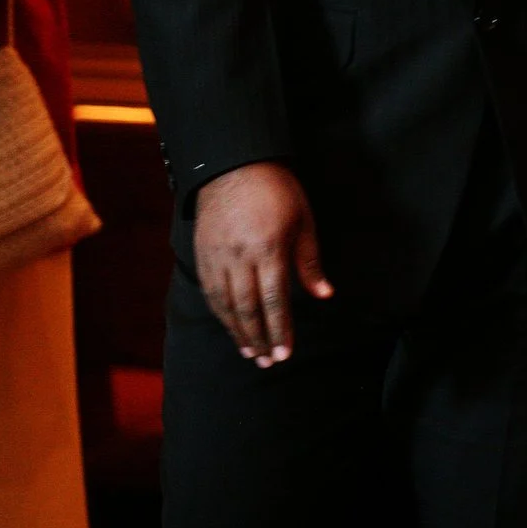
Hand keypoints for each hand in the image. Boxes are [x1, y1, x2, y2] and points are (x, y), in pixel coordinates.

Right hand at [194, 161, 333, 367]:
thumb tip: (324, 295)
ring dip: (239, 332)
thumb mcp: (304, 221)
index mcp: (269, 249)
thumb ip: (310, 262)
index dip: (281, 331)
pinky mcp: (202, 254)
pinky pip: (210, 292)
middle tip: (269, 363)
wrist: (233, 164)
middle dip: (260, 339)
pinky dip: (221, 314)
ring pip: (225, 305)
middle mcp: (239, 257)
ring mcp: (216, 257)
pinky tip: (231, 327)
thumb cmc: (277, 191)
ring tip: (251, 353)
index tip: (286, 353)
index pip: (275, 301)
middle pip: (248, 309)